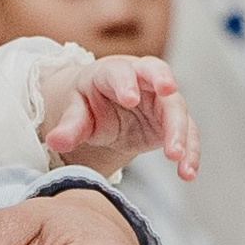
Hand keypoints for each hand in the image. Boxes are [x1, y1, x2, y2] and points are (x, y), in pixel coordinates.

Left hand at [45, 54, 198, 181]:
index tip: (129, 98)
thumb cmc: (90, 104)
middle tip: (168, 91)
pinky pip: (187, 134)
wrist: (107, 111)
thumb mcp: (76, 112)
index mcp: (113, 71)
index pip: (119, 71)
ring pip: (177, 108)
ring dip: (180, 132)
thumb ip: (70, 126)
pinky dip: (190, 152)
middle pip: (157, 73)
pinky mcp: (173, 122)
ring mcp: (161, 99)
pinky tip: (187, 173)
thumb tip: (54, 141)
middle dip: (164, 81)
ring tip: (176, 157)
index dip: (125, 82)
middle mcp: (142, 78)